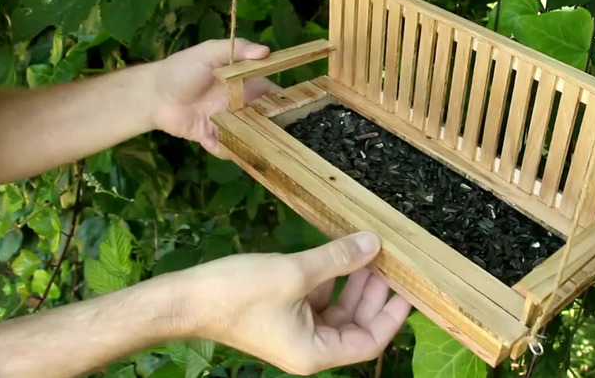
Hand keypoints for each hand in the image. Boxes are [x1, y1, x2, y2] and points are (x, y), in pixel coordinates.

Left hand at [150, 39, 280, 155]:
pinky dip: (224, 150)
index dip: (281, 100)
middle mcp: (237, 104)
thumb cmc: (181, 69)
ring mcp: (224, 122)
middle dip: (270, 127)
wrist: (152, 94)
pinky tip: (213, 143)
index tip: (294, 109)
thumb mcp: (209, 52)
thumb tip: (266, 51)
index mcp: (241, 83)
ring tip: (250, 145)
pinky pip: (224, 147)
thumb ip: (237, 49)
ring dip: (249, 142)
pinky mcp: (210, 136)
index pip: (268, 93)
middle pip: (261, 118)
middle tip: (278, 135)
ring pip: (245, 136)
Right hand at [179, 231, 411, 374]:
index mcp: (316, 351)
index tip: (408, 289)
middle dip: (373, 293)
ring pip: (337, 309)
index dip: (392, 316)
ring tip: (368, 252)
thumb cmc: (240, 293)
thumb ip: (338, 259)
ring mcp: (294, 330)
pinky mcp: (282, 313)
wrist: (185, 299)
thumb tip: (374, 244)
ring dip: (352, 282)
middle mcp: (309, 346)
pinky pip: (316, 300)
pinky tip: (336, 255)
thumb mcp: (296, 272)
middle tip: (389, 261)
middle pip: (355, 324)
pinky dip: (329, 280)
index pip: (369, 342)